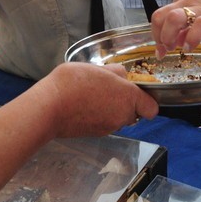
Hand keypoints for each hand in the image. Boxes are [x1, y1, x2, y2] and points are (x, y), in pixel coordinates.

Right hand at [38, 63, 158, 137]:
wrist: (49, 108)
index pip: (151, 108)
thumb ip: (115, 72)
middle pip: (134, 112)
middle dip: (125, 103)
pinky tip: (85, 106)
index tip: (136, 92)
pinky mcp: (95, 134)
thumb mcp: (97, 68)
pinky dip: (99, 117)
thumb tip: (122, 76)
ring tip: (93, 96)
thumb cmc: (72, 84)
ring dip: (111, 109)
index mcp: (127, 96)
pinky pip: (105, 124)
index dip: (146, 101)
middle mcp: (122, 115)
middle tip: (109, 89)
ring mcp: (109, 127)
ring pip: (118, 118)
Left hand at [150, 0, 200, 56]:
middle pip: (159, 16)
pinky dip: (191, 39)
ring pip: (172, 18)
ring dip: (168, 36)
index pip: (160, 15)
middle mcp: (188, 1)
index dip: (156, 33)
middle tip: (165, 51)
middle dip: (158, 37)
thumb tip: (178, 40)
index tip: (161, 48)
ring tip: (175, 49)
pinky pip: (197, 27)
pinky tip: (191, 48)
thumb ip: (189, 24)